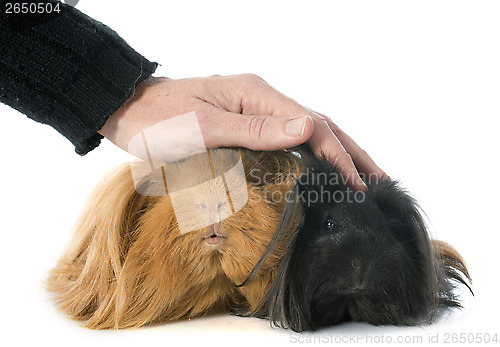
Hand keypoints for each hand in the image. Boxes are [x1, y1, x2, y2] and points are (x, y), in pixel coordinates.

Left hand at [98, 74, 385, 190]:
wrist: (128, 112)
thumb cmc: (159, 121)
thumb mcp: (205, 128)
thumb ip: (257, 130)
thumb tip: (310, 128)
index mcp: (256, 95)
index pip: (311, 124)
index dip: (338, 154)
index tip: (359, 183)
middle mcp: (260, 99)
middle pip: (317, 123)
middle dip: (350, 151)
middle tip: (378, 178)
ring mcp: (253, 110)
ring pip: (305, 130)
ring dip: (335, 151)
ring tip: (361, 174)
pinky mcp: (243, 123)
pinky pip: (286, 138)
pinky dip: (309, 153)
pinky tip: (319, 166)